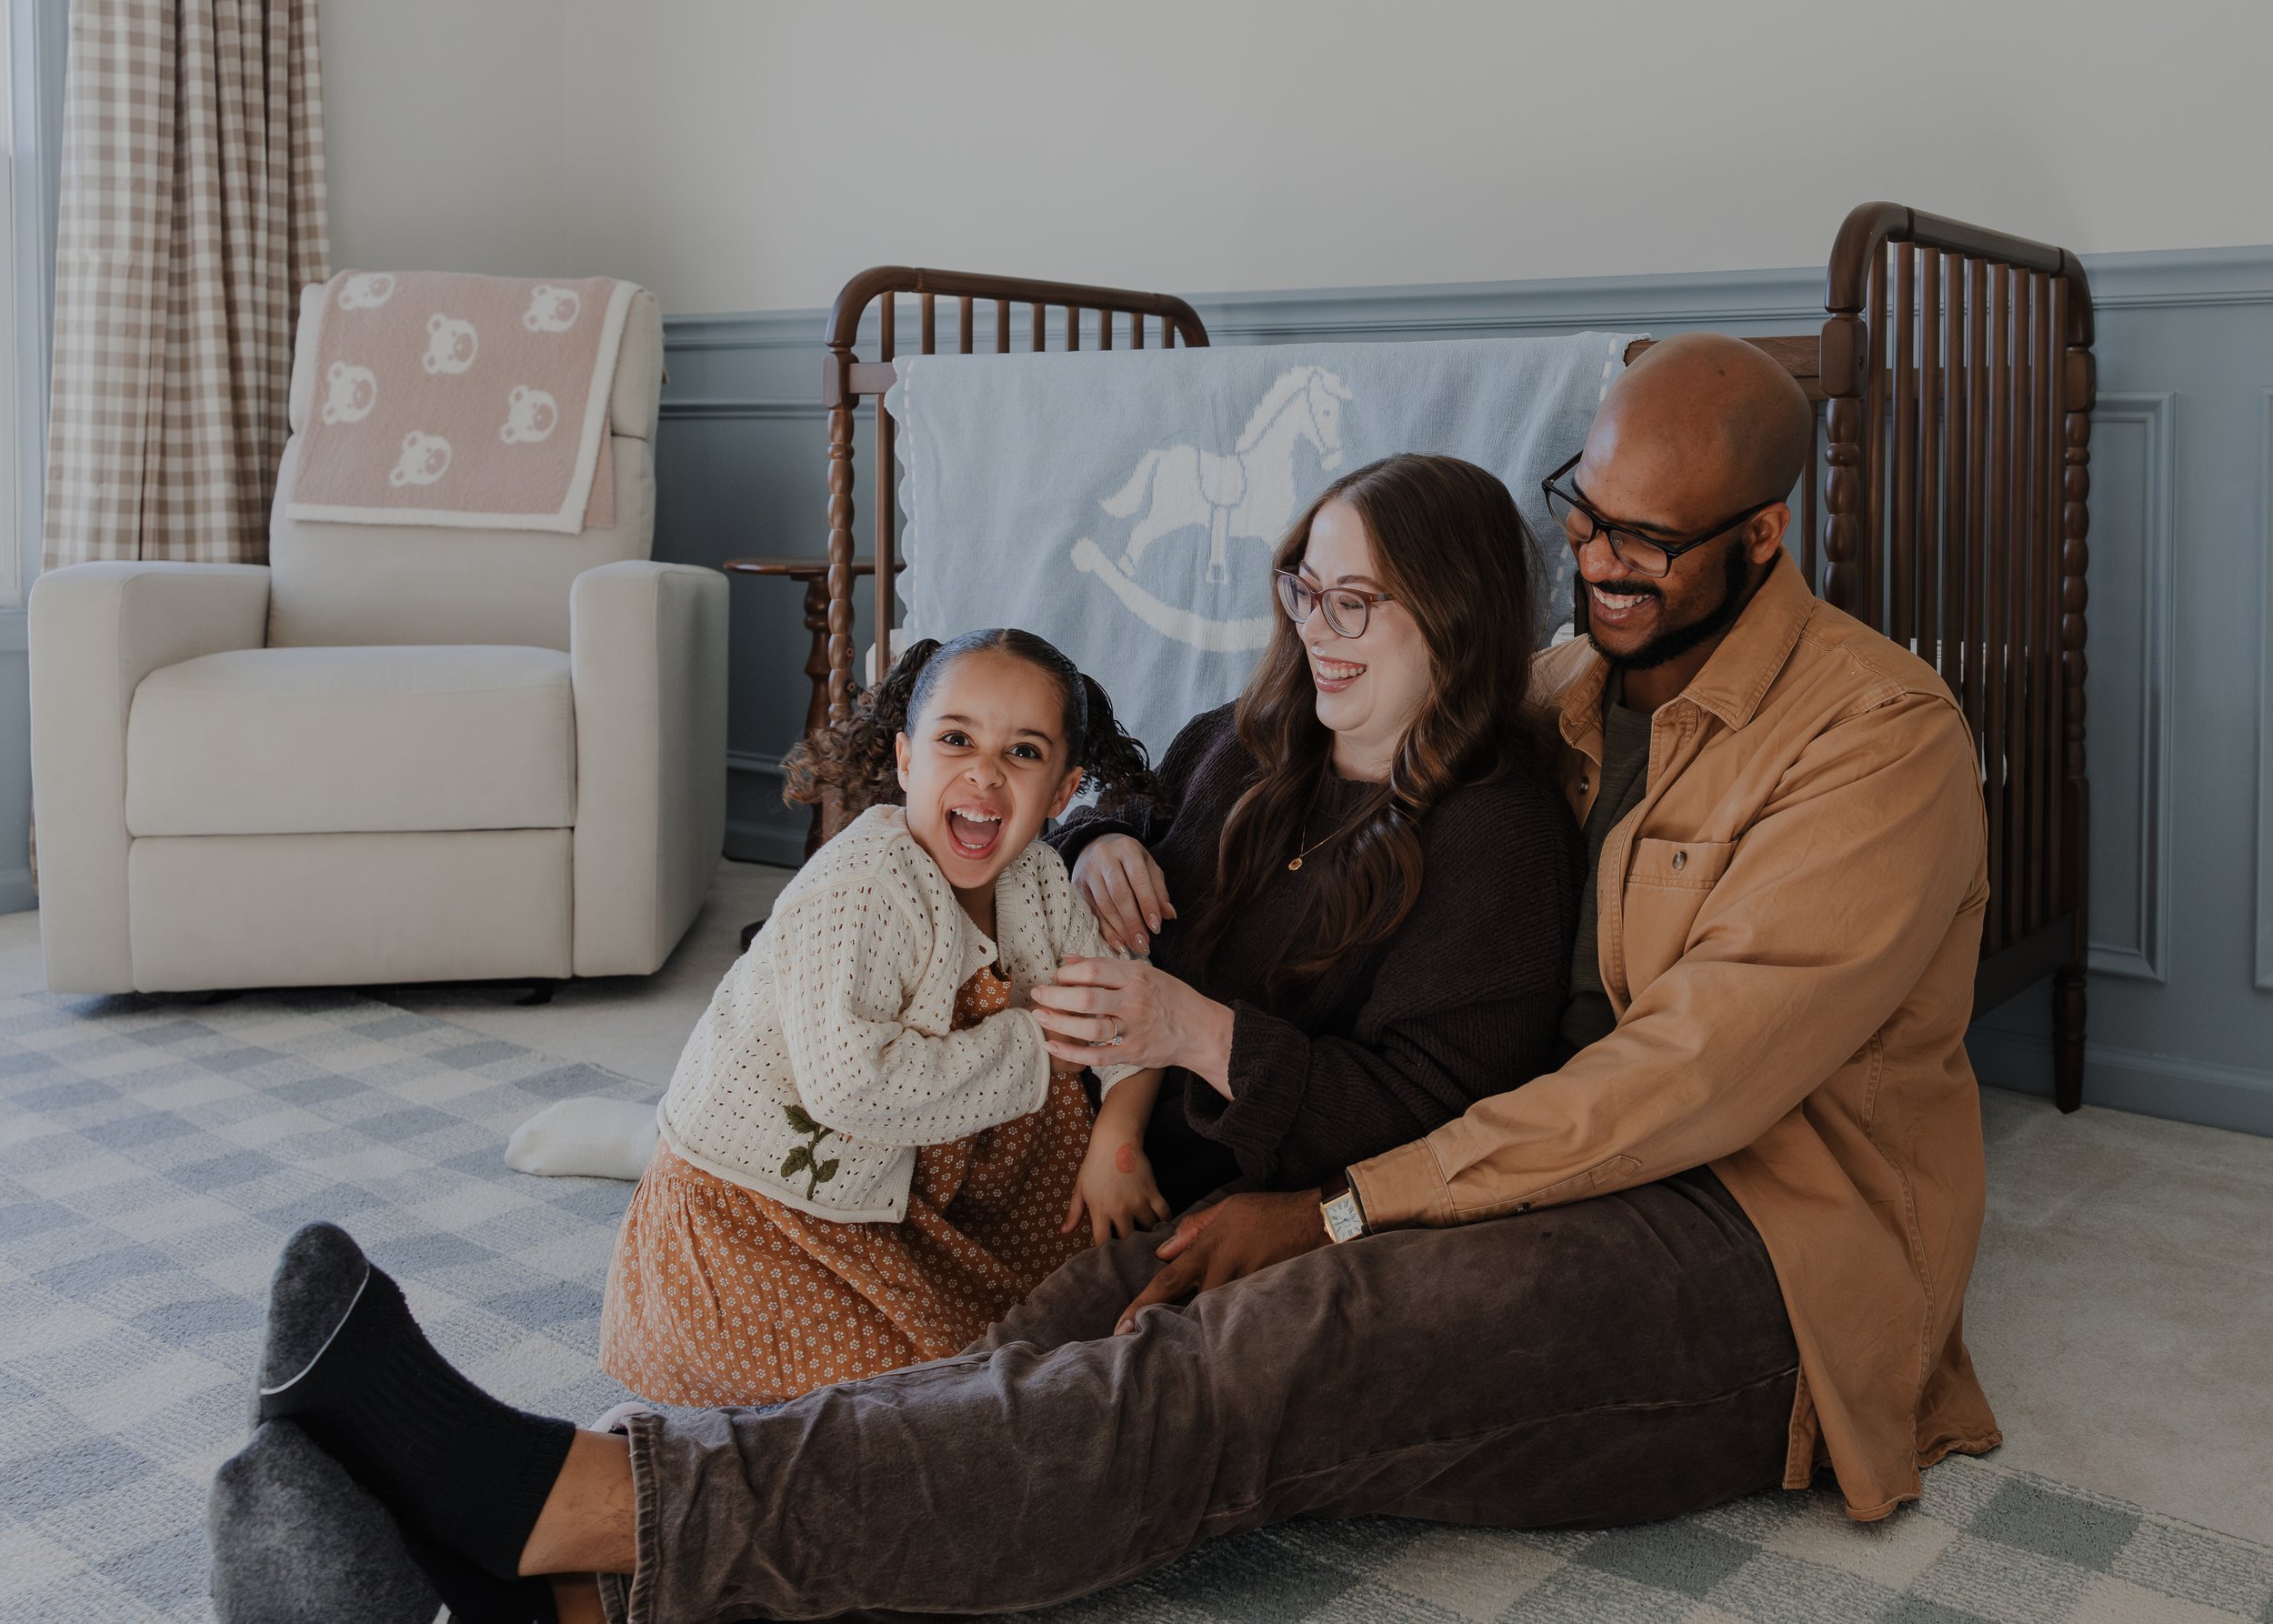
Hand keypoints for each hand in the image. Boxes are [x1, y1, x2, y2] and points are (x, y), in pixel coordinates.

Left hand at [1029, 958, 1232, 1089]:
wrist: (1201, 1030)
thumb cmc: (1170, 997)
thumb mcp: (1144, 973)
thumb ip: (1105, 967)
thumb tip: (1068, 960)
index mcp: (1137, 977)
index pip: (1094, 970)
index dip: (1067, 973)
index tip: (1054, 977)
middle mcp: (1135, 1001)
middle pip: (1087, 998)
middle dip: (1055, 996)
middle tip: (1037, 994)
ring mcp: (1134, 1029)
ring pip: (1090, 1028)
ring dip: (1060, 1023)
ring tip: (1041, 1016)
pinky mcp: (1133, 1053)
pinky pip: (1097, 1056)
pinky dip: (1072, 1052)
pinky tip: (1052, 1046)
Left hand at [1062, 1131, 1172, 1245]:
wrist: (1115, 1141)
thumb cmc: (1094, 1165)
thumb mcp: (1080, 1188)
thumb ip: (1074, 1212)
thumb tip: (1064, 1232)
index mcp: (1099, 1210)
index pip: (1103, 1242)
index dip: (1106, 1251)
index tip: (1109, 1253)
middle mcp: (1120, 1209)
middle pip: (1128, 1239)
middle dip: (1129, 1246)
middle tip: (1131, 1248)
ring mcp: (1138, 1201)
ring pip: (1148, 1228)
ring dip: (1148, 1234)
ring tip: (1148, 1238)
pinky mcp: (1152, 1191)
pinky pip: (1164, 1212)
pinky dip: (1166, 1220)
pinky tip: (1163, 1225)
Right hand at [1070, 835, 1175, 955]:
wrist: (1096, 844)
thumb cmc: (1128, 859)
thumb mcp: (1147, 866)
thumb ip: (1159, 889)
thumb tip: (1168, 915)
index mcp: (1126, 848)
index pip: (1139, 879)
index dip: (1148, 904)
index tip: (1156, 927)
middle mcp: (1104, 857)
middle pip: (1119, 894)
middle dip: (1133, 922)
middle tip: (1144, 944)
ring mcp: (1088, 871)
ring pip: (1104, 905)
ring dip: (1121, 930)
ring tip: (1135, 946)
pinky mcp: (1077, 885)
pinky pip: (1092, 912)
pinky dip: (1106, 930)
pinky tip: (1118, 943)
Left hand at [1113, 1190, 1326, 1332]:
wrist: (1312, 1223)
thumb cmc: (1267, 1212)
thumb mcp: (1226, 1209)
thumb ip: (1192, 1230)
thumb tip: (1162, 1251)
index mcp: (1206, 1251)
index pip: (1166, 1284)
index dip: (1140, 1306)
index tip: (1121, 1327)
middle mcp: (1220, 1274)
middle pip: (1186, 1309)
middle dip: (1169, 1323)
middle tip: (1148, 1341)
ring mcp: (1240, 1289)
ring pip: (1211, 1314)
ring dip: (1198, 1324)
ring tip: (1183, 1344)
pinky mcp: (1259, 1299)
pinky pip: (1234, 1315)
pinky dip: (1225, 1321)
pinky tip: (1222, 1332)